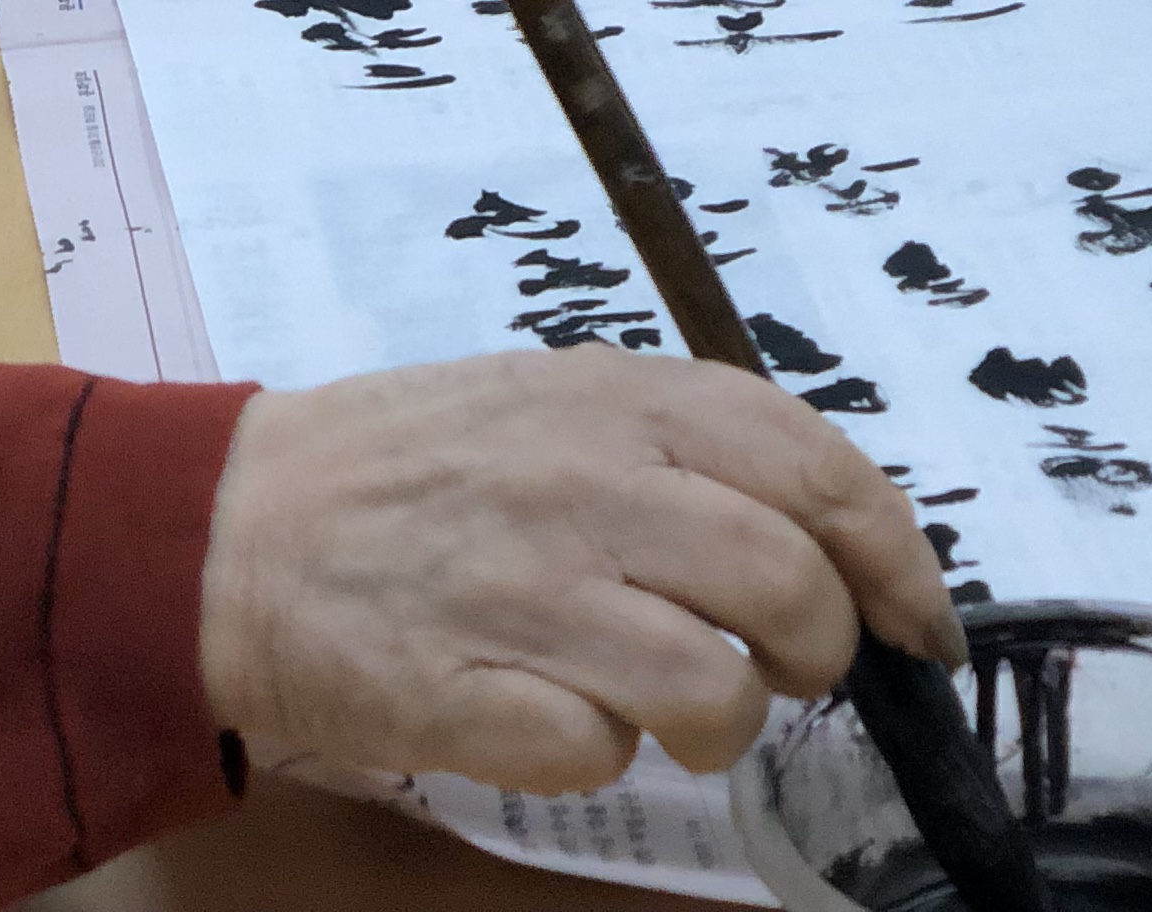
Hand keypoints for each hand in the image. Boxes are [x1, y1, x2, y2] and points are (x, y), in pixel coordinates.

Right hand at [197, 348, 966, 792]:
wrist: (233, 526)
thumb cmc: (414, 466)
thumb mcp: (559, 399)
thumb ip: (686, 444)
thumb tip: (827, 526)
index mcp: (625, 400)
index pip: (821, 472)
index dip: (897, 559)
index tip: (917, 622)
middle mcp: (590, 484)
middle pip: (789, 586)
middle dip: (818, 650)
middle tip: (785, 667)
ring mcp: (528, 591)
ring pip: (714, 690)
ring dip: (721, 722)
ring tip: (675, 706)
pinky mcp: (466, 695)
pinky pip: (600, 753)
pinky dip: (601, 753)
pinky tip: (557, 714)